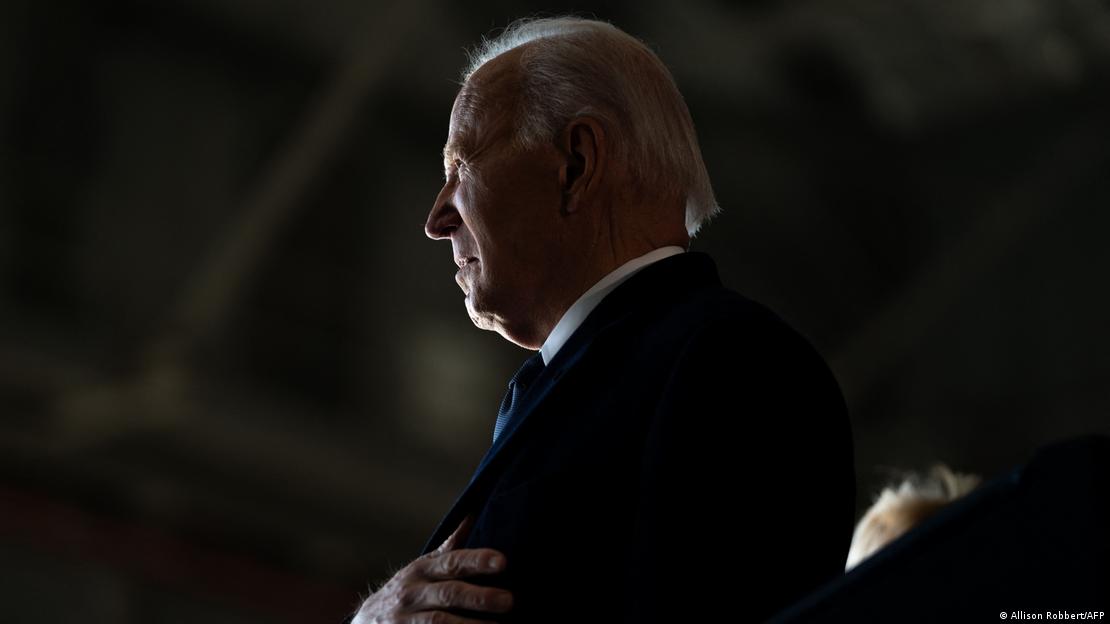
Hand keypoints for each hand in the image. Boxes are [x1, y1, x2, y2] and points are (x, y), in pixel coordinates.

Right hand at [351, 515, 512, 623]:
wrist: (367, 621)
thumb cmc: (407, 590)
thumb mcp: (422, 567)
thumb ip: (449, 549)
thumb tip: (472, 515)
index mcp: (422, 570)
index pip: (453, 562)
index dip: (477, 560)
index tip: (502, 561)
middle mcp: (414, 592)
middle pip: (450, 593)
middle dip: (480, 597)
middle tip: (509, 600)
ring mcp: (407, 618)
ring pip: (441, 621)